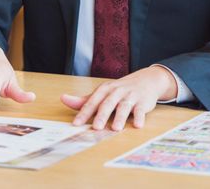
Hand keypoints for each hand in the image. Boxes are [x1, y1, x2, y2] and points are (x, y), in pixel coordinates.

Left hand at [60, 66, 176, 130]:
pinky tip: (137, 125)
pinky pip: (140, 110)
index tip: (76, 124)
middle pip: (107, 104)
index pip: (92, 102)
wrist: (146, 80)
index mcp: (105, 90)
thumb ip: (84, 100)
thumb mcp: (103, 93)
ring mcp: (130, 96)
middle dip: (102, 116)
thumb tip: (63, 99)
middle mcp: (116, 91)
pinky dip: (139, 117)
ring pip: (124, 107)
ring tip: (115, 128)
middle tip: (96, 128)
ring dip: (120, 117)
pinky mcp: (143, 102)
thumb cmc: (120, 90)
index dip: (84, 113)